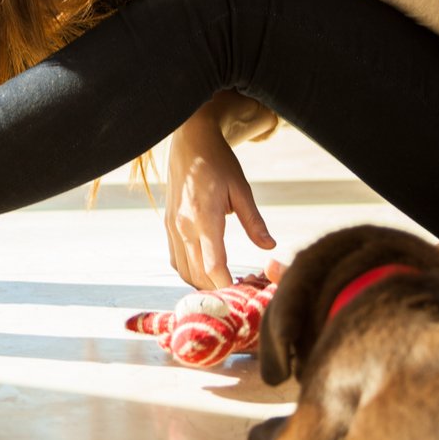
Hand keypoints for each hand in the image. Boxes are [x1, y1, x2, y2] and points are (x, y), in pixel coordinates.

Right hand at [164, 109, 275, 288]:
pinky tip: (206, 273)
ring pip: (185, 272)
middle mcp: (184, 227)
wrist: (189, 143)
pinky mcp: (168, 226)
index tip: (243, 295)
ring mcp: (173, 228)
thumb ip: (254, 222)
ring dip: (203, 284)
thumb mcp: (241, 189)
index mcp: (204, 217)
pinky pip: (176, 261)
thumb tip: (270, 247)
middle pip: (199, 274)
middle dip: (219, 289)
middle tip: (240, 295)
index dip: (227, 285)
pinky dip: (190, 273)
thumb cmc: (218, 163)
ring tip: (225, 286)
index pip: (214, 265)